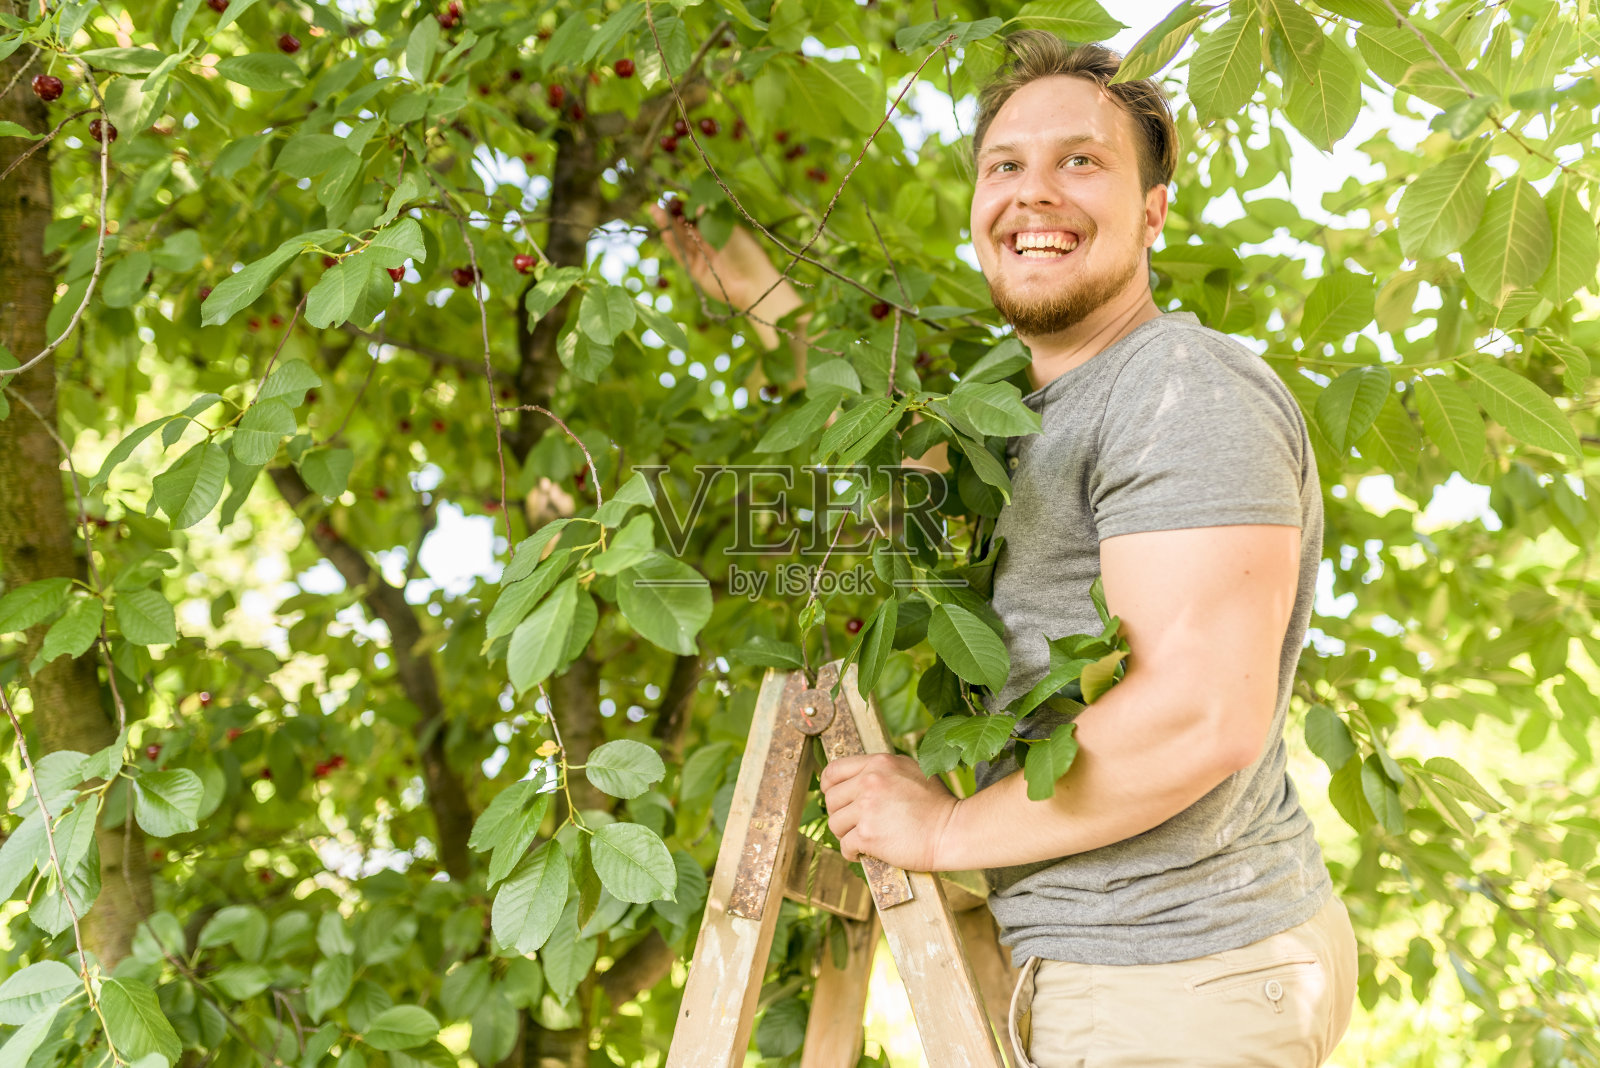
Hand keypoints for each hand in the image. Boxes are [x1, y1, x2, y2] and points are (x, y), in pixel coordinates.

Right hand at [649, 202, 783, 312]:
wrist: (753, 283)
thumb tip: (700, 206)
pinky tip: (665, 232)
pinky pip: (682, 255)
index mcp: (718, 230)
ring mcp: (701, 257)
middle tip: (658, 204)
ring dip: (668, 227)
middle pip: (686, 227)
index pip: (698, 216)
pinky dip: (673, 244)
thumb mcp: (732, 231)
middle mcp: (708, 243)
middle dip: (672, 215)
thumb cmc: (749, 254)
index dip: (686, 208)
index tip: (675, 198)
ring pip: (681, 239)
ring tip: (656, 212)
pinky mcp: (696, 271)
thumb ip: (714, 220)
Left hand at [818, 753, 958, 871]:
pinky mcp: (868, 834)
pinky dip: (851, 852)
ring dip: (845, 833)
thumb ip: (883, 770)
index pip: (834, 770)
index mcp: (878, 763)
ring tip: (861, 838)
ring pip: (835, 823)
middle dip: (840, 813)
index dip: (829, 786)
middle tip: (854, 823)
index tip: (835, 798)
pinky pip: (844, 845)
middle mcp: (869, 782)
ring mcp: (867, 808)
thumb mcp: (911, 770)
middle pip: (831, 799)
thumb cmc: (937, 803)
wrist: (952, 830)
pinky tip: (862, 852)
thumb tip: (859, 777)